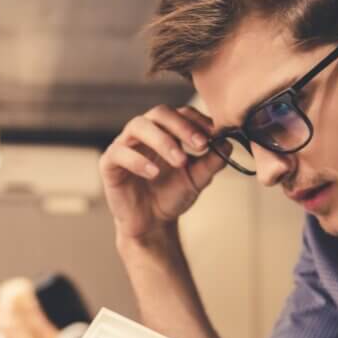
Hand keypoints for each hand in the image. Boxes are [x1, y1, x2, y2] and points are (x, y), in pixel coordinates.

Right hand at [99, 105, 226, 241]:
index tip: (214, 134)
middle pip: (159, 113)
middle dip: (182, 126)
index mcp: (165, 131)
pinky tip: (154, 173)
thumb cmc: (172, 196)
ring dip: (162, 141)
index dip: (197, 120)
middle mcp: (144, 133)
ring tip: (180, 161)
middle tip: (200, 144)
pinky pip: (120, 153)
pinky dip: (138, 161)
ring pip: (138, 127)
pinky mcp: (109, 163)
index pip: (180, 113)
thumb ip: (212, 162)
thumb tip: (228, 143)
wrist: (153, 224)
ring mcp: (124, 145)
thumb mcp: (197, 180)